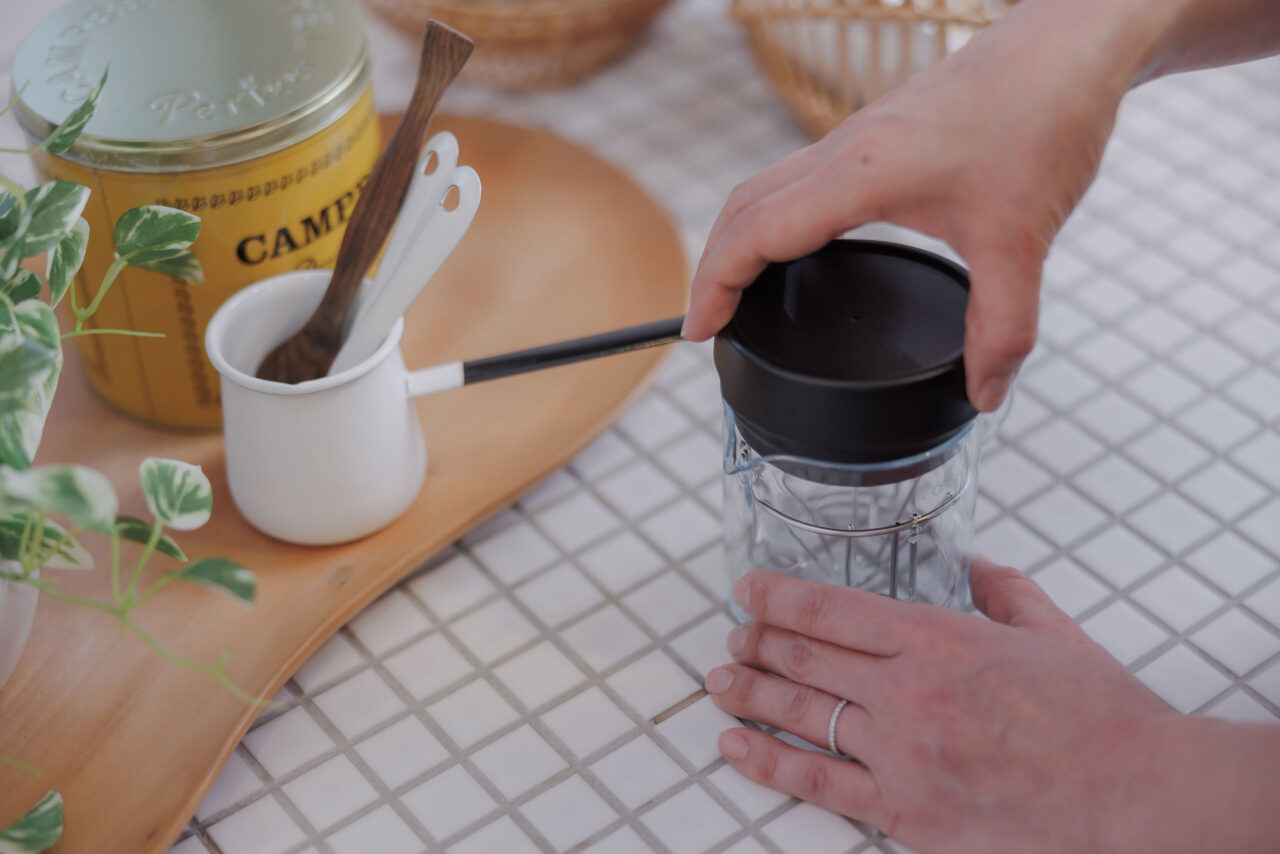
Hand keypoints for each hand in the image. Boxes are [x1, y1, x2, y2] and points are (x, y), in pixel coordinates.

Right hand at [682, 0, 1156, 409]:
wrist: (1073, 44)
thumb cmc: (1045, 116)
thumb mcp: (1020, 241)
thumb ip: (1002, 328)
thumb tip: (987, 393)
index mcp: (859, 174)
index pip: (754, 232)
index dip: (714, 285)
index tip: (699, 330)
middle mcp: (845, 149)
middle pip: (742, 205)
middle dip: (712, 265)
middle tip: (708, 319)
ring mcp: (859, 135)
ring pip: (768, 185)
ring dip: (741, 235)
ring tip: (739, 287)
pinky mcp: (881, 132)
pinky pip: (800, 175)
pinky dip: (778, 214)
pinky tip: (803, 243)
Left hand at [705, 561, 1184, 853]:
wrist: (1135, 797)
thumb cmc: (1101, 719)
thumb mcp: (1051, 631)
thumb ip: (1002, 589)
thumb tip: (972, 564)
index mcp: (939, 638)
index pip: (831, 609)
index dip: (778, 597)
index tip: (749, 590)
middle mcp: (907, 691)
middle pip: (804, 658)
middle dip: (757, 642)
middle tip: (733, 636)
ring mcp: (900, 752)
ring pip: (801, 714)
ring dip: (750, 693)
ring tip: (719, 681)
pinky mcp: (904, 811)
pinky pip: (817, 783)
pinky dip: (767, 763)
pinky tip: (735, 746)